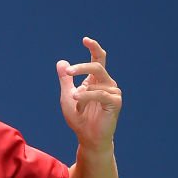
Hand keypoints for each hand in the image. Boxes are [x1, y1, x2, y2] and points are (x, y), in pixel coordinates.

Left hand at [57, 37, 121, 152]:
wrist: (88, 137)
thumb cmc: (79, 119)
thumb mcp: (67, 96)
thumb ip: (65, 80)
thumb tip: (61, 62)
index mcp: (96, 80)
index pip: (98, 59)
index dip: (94, 48)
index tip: (85, 39)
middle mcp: (107, 83)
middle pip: (97, 66)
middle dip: (81, 67)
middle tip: (68, 72)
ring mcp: (113, 92)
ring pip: (96, 80)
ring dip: (81, 90)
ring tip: (73, 99)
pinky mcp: (116, 102)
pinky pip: (100, 93)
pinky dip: (87, 97)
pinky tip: (78, 103)